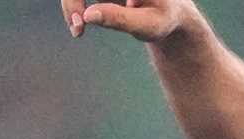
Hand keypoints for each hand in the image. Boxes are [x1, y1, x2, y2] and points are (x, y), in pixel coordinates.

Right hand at [61, 0, 195, 41]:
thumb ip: (120, 19)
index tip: (82, 20)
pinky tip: (80, 24)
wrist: (171, 12)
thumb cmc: (164, 18)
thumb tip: (88, 16)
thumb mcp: (149, 24)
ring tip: (78, 31)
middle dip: (72, 2)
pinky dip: (75, 5)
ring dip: (71, 4)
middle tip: (77, 29)